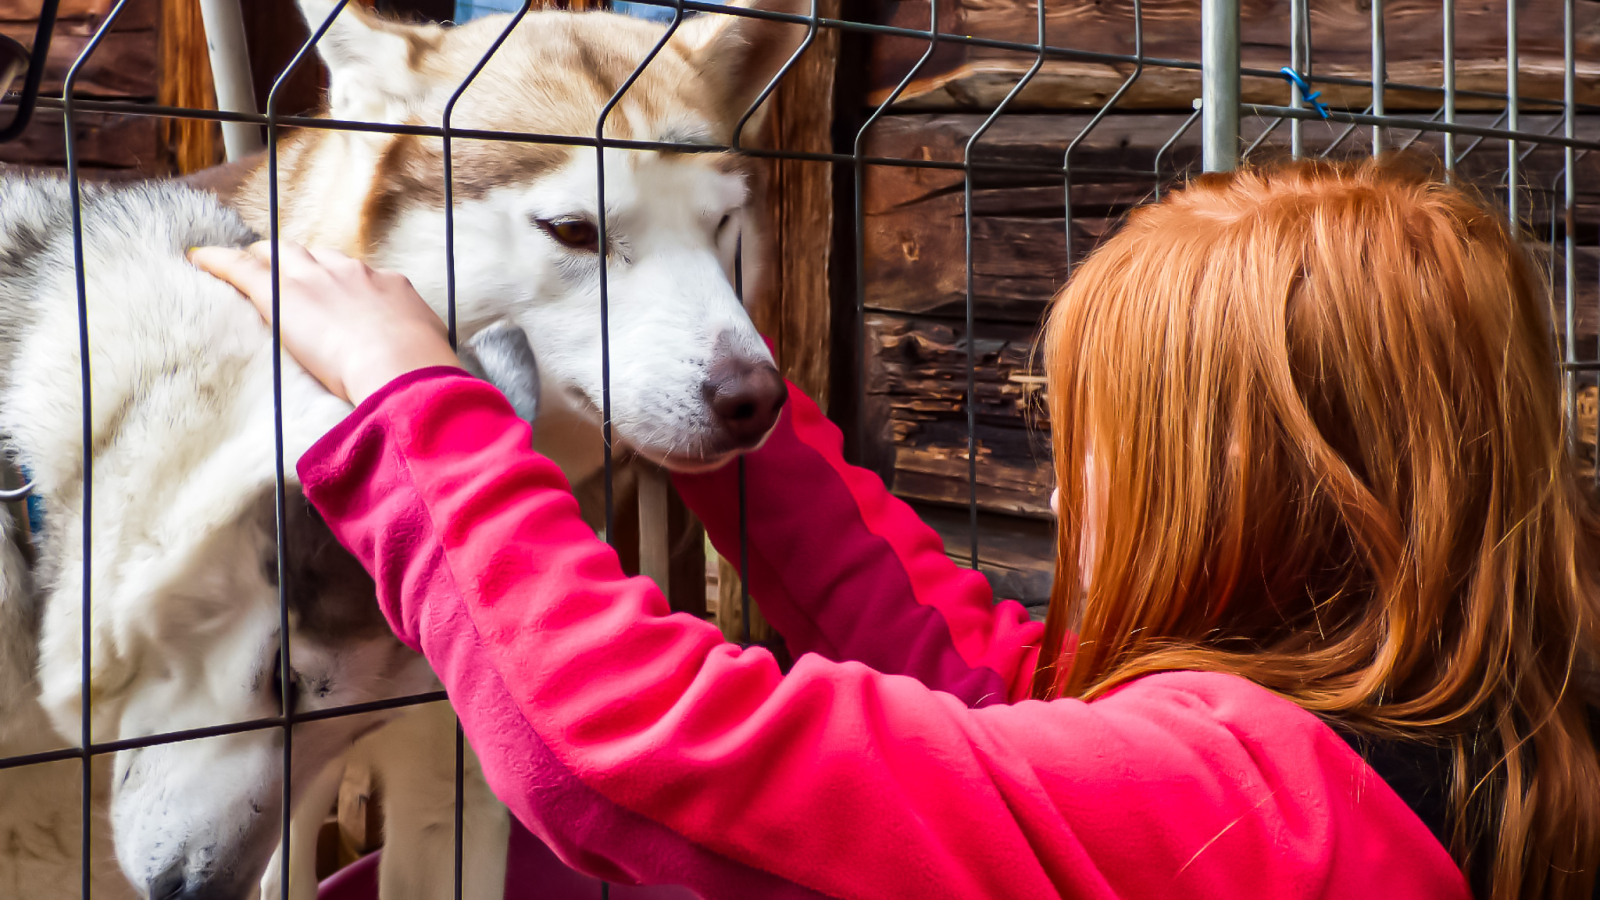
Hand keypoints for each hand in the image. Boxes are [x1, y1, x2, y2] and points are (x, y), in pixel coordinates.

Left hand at [189, 242, 462, 404]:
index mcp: (388, 286)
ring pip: (279, 254)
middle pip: (314, 256)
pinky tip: (199, 258)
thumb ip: (421, 348)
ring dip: (261, 260)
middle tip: (280, 272)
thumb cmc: (424, 370)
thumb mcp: (432, 352)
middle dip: (295, 261)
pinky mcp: (281, 294)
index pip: (353, 275)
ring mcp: (315, 279)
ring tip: (242, 265)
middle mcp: (351, 273)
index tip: (329, 291)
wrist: (404, 367)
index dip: (337, 282)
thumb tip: (429, 364)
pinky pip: (241, 268)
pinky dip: (218, 261)